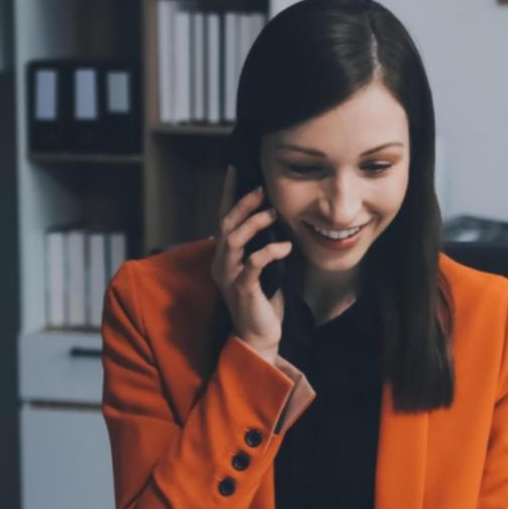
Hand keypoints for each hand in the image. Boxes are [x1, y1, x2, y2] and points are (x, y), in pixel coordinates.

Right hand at [212, 164, 292, 362]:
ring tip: (273, 213)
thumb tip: (277, 219)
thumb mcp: (263, 269)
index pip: (224, 218)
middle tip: (261, 188)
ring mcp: (230, 277)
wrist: (260, 339)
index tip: (237, 170)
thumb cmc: (264, 303)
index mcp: (224, 257)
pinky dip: (269, 251)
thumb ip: (263, 245)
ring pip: (234, 240)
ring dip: (254, 223)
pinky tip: (285, 246)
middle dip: (243, 204)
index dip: (230, 194)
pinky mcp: (243, 290)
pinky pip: (253, 264)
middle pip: (226, 225)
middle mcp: (222, 264)